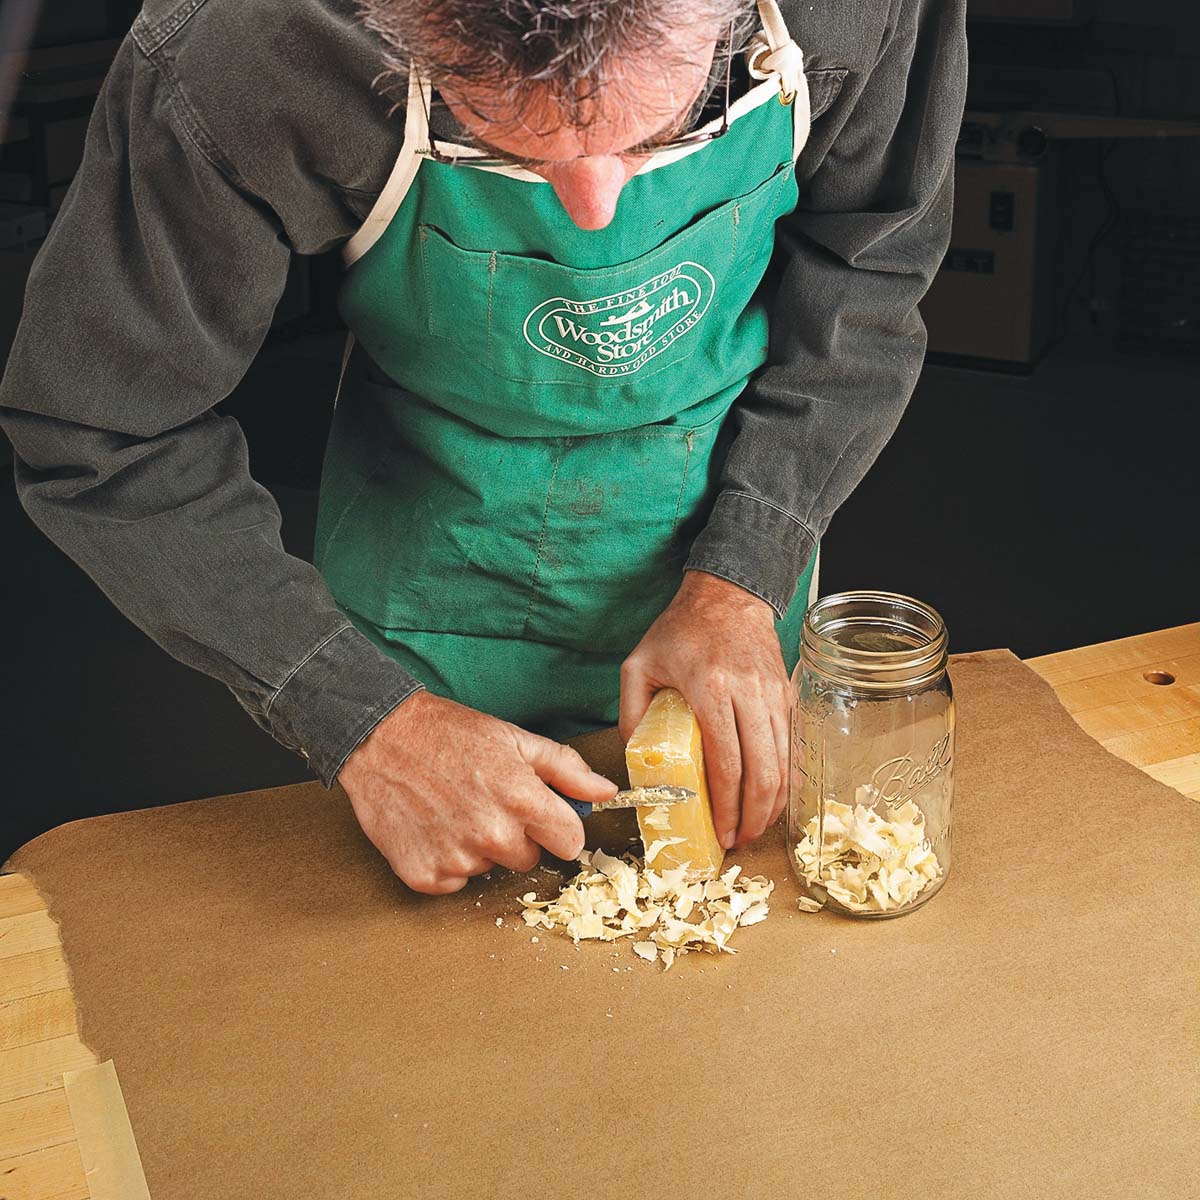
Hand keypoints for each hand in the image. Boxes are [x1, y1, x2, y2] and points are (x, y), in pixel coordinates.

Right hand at [338, 691, 616, 893]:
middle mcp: (492, 834)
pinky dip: (446, 860)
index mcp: (522, 800)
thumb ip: (566, 769)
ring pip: (489, 868)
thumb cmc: (449, 734)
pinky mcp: (424, 875)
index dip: (557, 827)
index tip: (540, 815)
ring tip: (454, 809)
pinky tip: (434, 827)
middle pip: (528, 859)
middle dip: (515, 835)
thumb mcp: (515, 739)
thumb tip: (606, 791)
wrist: (380, 737)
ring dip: (478, 846)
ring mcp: (456, 858)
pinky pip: (454, 882)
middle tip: (486, 802)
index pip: (569, 843)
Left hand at [619, 571, 789, 849]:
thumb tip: (635, 758)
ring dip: (772, 803)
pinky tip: (770, 799)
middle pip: (763, 771)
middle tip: (737, 841)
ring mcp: (774, 695)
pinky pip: (790, 746)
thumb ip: (632, 711)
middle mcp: (750, 694)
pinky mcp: (787, 696)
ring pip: (783, 762)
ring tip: (753, 828)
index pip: (727, 762)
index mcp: (712, 689)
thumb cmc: (681, 629)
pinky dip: (784, 778)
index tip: (718, 832)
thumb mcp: (639, 664)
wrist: (728, 594)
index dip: (725, 805)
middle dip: (752, 816)